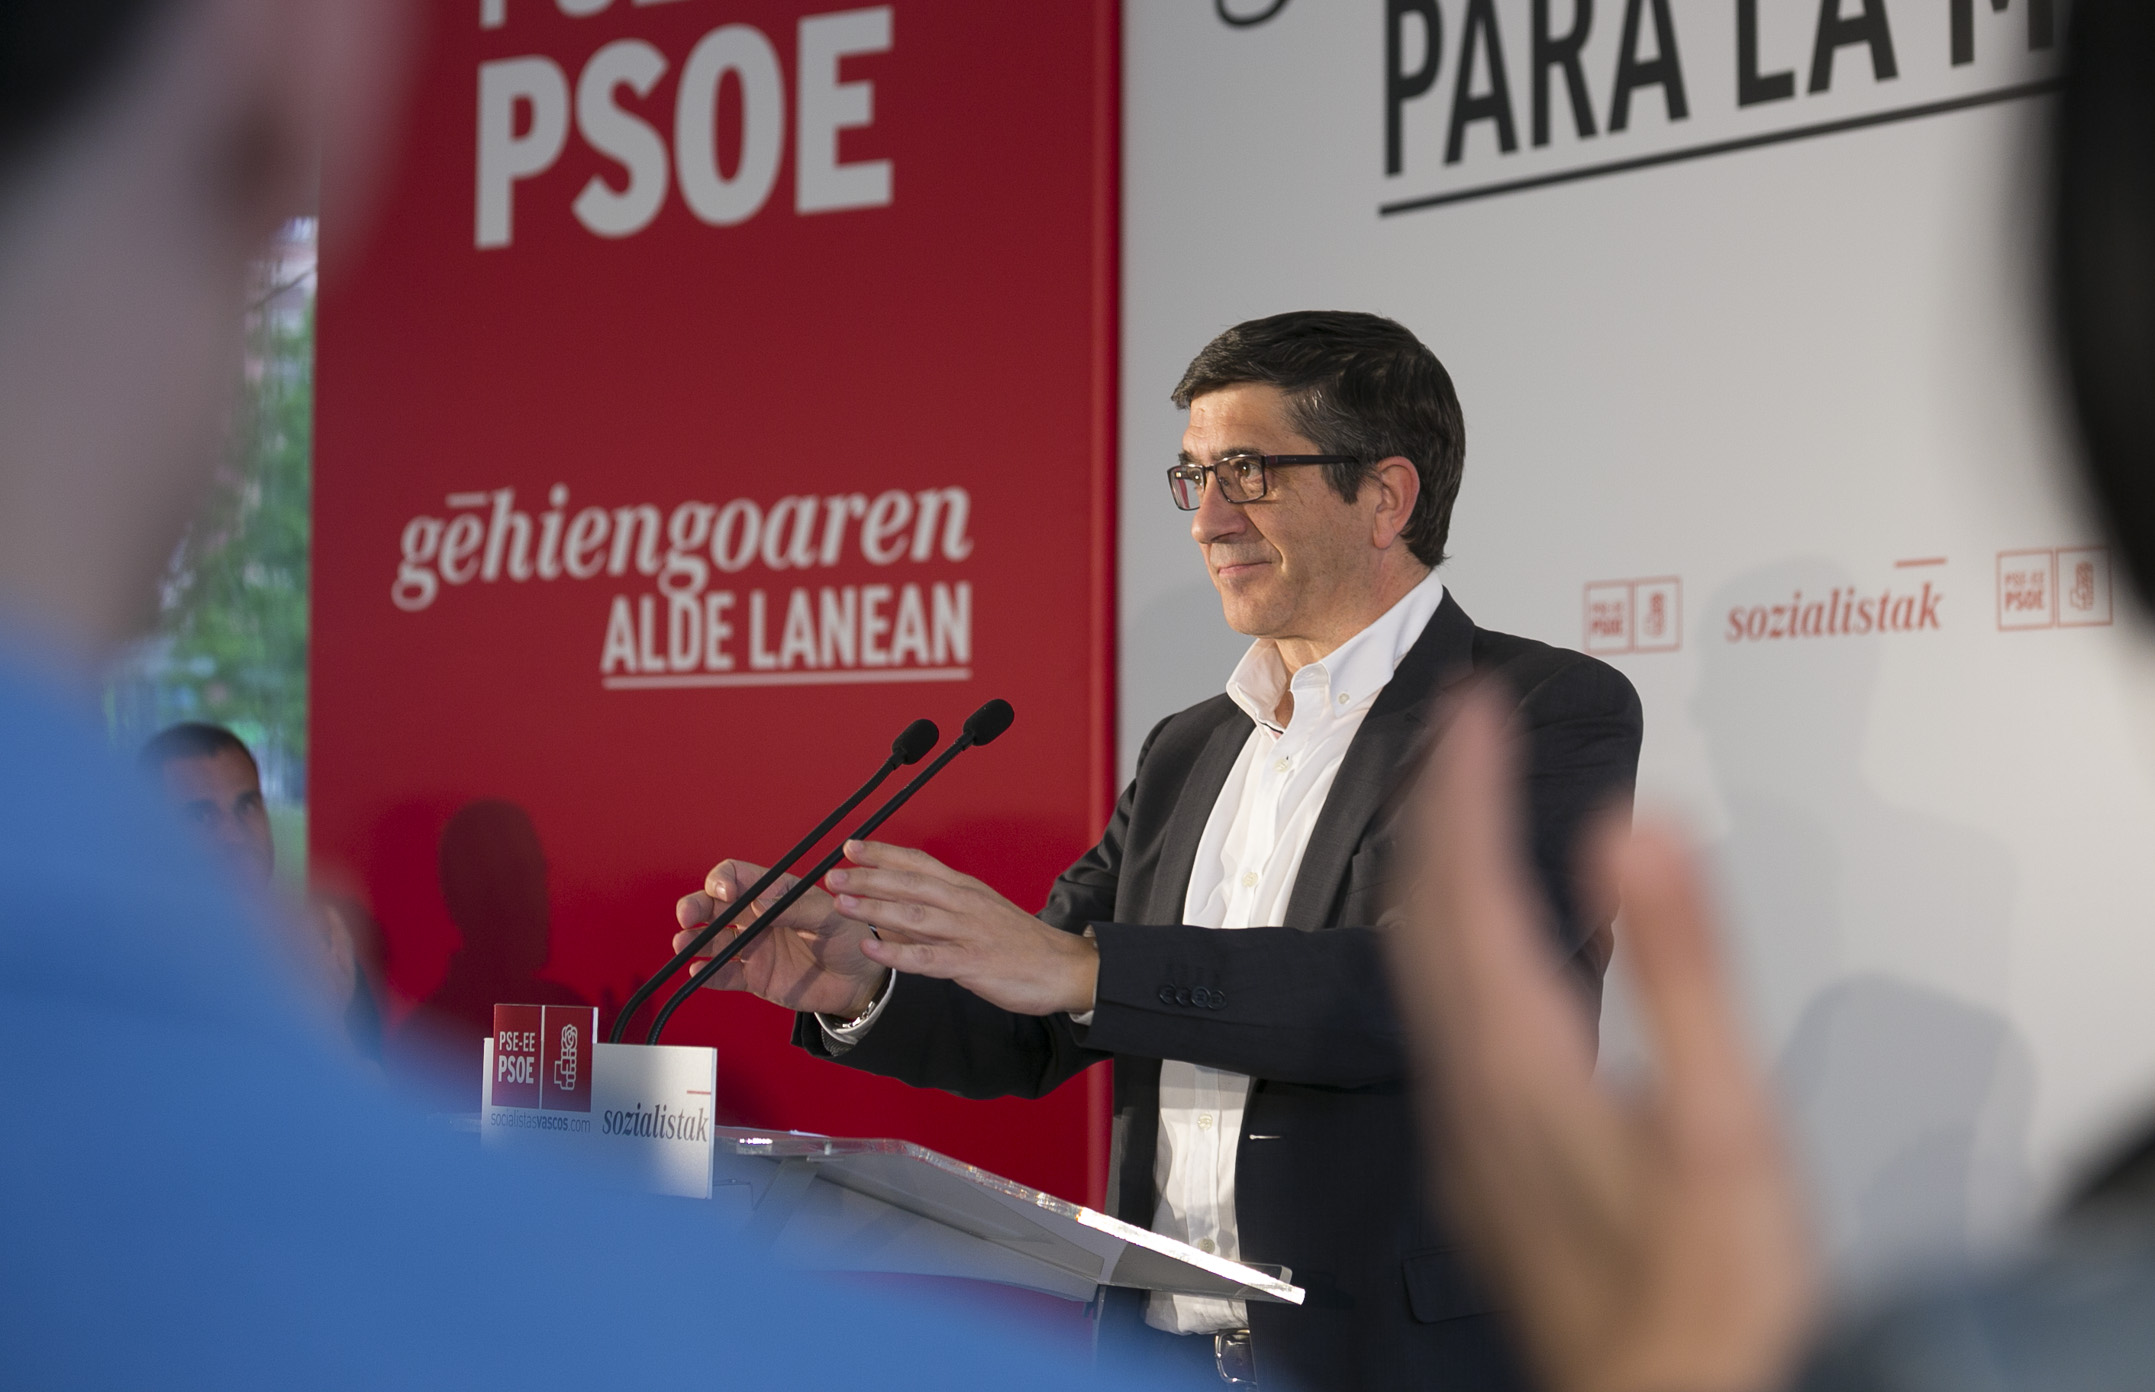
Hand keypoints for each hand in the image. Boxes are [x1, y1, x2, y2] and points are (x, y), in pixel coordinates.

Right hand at [674, 859, 886, 1017]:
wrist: (859, 981)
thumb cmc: (850, 938)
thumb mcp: (830, 915)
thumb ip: (796, 906)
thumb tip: (760, 899)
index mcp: (775, 894)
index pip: (737, 876)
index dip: (723, 880)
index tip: (725, 892)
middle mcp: (758, 918)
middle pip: (714, 906)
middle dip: (695, 906)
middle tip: (687, 915)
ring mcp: (753, 948)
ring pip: (712, 940)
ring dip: (693, 940)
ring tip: (683, 943)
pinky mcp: (754, 977)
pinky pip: (724, 975)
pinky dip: (707, 974)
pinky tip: (698, 971)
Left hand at [825, 840, 1098, 1015]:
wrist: (1065, 967)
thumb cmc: (1020, 942)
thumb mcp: (982, 913)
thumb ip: (941, 908)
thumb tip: (901, 904)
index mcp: (966, 889)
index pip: (919, 862)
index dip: (884, 853)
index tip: (851, 846)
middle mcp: (965, 904)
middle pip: (910, 884)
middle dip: (868, 877)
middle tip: (832, 873)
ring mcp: (969, 933)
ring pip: (914, 916)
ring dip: (875, 908)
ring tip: (841, 903)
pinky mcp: (973, 964)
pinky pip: (928, 958)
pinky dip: (896, 953)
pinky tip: (871, 948)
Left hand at [1386, 687, 1815, 1391]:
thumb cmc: (1705, 1295)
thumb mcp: (1727, 1122)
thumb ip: (1681, 969)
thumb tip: (1636, 835)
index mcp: (1519, 1059)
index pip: (1463, 884)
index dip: (1461, 783)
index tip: (1471, 705)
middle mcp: (1470, 1088)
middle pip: (1421, 916)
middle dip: (1435, 806)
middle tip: (1458, 726)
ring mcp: (1469, 1130)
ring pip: (1419, 966)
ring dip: (1434, 869)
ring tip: (1459, 802)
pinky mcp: (1488, 1162)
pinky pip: (1442, 1015)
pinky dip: (1454, 938)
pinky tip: (1489, 943)